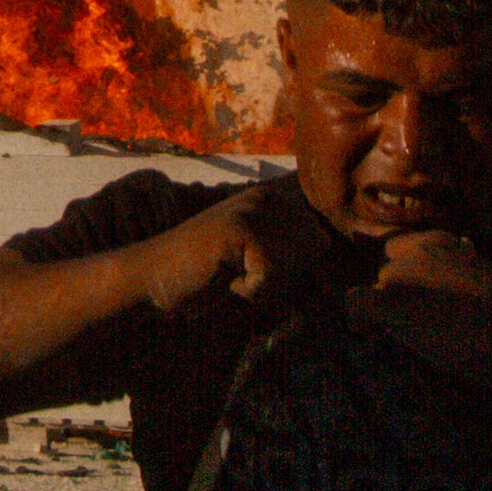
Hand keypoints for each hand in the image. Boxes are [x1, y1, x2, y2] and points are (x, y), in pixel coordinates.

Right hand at [146, 178, 350, 317]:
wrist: (151, 277)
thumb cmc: (205, 275)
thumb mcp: (258, 261)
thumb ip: (294, 259)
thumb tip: (340, 280)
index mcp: (275, 200)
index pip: (319, 245)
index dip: (294, 273)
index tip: (254, 271)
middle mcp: (268, 198)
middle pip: (311, 256)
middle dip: (282, 281)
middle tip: (241, 275)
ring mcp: (253, 210)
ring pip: (294, 268)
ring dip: (264, 288)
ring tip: (230, 275)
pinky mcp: (240, 230)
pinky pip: (270, 278)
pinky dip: (249, 292)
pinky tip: (223, 280)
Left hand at [362, 228, 491, 391]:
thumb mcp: (485, 279)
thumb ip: (462, 266)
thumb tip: (464, 248)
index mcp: (441, 242)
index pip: (397, 248)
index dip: (400, 274)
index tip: (414, 300)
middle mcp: (416, 249)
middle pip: (382, 272)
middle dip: (394, 297)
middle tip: (417, 325)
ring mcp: (400, 273)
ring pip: (374, 291)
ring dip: (387, 314)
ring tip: (413, 336)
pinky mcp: (390, 300)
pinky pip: (354, 304)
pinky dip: (359, 321)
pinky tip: (370, 334)